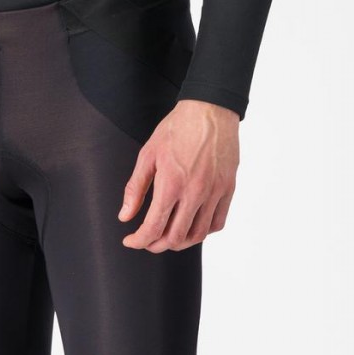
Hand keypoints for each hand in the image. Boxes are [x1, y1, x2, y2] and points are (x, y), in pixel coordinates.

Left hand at [118, 99, 239, 251]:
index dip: (139, 240)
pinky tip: (192, 225)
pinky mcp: (228, 189)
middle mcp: (195, 192)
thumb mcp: (148, 153)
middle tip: (147, 240)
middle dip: (157, 245)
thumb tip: (125, 216)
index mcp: (171, 183)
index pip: (154, 227)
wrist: (210, 109)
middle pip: (176, 238)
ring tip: (168, 237)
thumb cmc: (177, 128)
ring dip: (180, 242)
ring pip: (198, 235)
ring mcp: (214, 192)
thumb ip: (136, 187)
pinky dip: (203, 231)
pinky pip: (217, 223)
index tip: (130, 241)